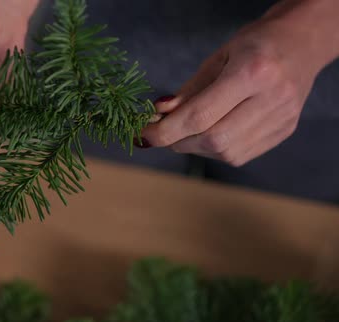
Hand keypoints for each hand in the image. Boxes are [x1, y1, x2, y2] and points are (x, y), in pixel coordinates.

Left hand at [137, 0, 338, 166]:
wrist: (303, 42)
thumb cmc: (255, 44)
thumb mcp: (217, 58)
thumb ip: (189, 91)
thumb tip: (158, 116)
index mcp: (252, 72)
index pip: (199, 116)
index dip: (165, 131)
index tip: (142, 135)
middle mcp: (271, 99)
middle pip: (213, 140)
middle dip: (179, 141)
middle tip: (164, 133)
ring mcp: (282, 118)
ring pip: (227, 152)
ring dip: (196, 147)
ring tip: (188, 131)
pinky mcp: (286, 131)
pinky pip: (241, 154)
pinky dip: (216, 150)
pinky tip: (211, 133)